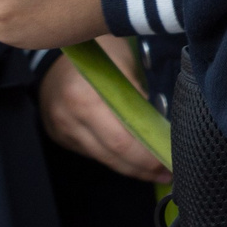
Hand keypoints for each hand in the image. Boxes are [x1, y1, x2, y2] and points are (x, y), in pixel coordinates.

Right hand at [40, 36, 168, 182]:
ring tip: (156, 171)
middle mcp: (69, 118)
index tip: (170, 160)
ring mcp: (61, 129)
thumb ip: (138, 95)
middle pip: (111, 154)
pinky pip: (92, 152)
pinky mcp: (60, 135)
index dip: (147, 155)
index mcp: (86, 99)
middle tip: (167, 173)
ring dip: (130, 167)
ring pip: (102, 157)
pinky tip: (132, 160)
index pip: (121, 139)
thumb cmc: (100, 53)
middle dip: (142, 168)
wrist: (57, 53)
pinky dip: (113, 157)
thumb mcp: (125, 65)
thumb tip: (161, 125)